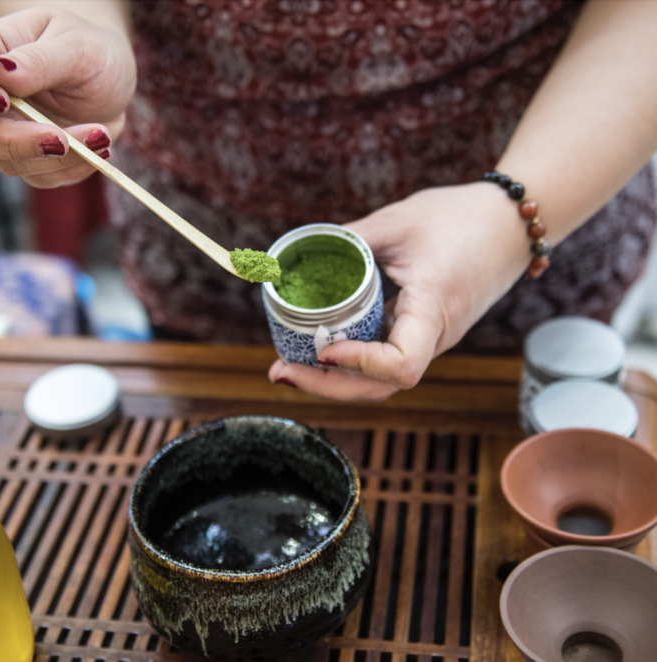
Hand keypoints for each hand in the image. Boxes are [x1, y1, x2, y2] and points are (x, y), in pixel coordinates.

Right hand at [0, 7, 135, 187]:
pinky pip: (42, 178)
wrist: (113, 77)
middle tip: (60, 139)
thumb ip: (36, 61)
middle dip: (13, 141)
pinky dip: (75, 167)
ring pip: (7, 162)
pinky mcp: (32, 162)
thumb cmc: (87, 49)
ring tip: (99, 134)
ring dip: (57, 158)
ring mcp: (4, 135)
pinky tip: (100, 145)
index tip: (1, 99)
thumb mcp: (72, 44)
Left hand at [268, 183, 530, 400]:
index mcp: (433, 309)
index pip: (400, 365)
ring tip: (289, 368)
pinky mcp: (425, 334)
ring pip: (381, 381)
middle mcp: (435, 336)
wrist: (513, 223)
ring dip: (335, 381)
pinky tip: (321, 351)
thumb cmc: (461, 217)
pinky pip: (386, 361)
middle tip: (279, 372)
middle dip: (327, 387)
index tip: (321, 350)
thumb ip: (347, 239)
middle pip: (381, 387)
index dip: (357, 365)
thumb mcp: (397, 221)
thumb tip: (294, 257)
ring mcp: (432, 339)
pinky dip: (352, 364)